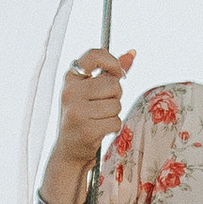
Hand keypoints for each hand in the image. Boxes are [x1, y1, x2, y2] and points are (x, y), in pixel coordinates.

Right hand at [48, 47, 133, 190]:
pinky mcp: (85, 130)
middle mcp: (70, 92)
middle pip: (113, 84)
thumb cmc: (85, 116)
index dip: (113, 62)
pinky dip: (113, 127)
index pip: (95, 54)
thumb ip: (110, 71)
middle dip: (115, 96)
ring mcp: (76, 111)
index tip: (117, 74)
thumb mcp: (91, 91)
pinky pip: (115, 122)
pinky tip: (100, 130)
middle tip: (102, 106)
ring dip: (114, 114)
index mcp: (71, 78)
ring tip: (99, 119)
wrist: (69, 150)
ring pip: (116, 105)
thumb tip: (132, 53)